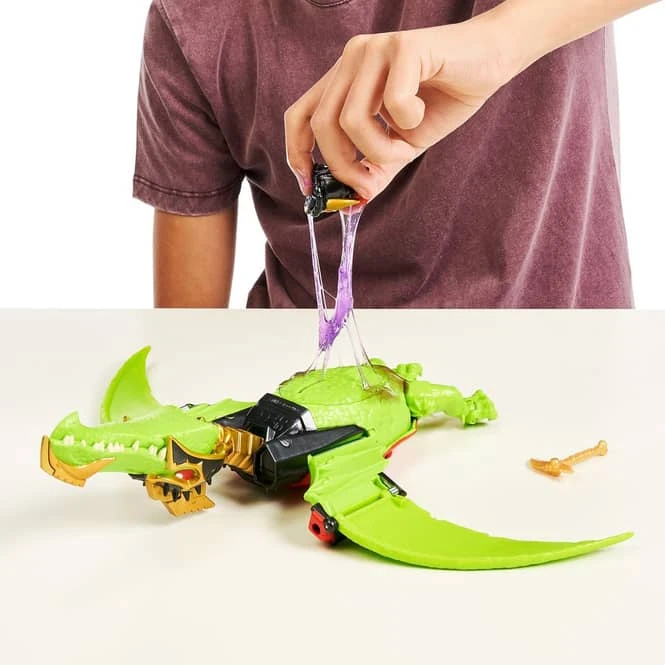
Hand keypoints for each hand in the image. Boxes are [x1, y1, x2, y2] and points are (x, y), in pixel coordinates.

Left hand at [284, 17, 513, 200]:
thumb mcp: (402, 145)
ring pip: (350, 120)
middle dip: (344, 166)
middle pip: (321, 125)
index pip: (299, 115)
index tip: (310, 187)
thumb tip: (350, 204)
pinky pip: (392, 104)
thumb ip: (374, 168)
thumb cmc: (444, 99)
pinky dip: (410, 122)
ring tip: (405, 145)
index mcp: (344, 78)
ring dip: (380, 150)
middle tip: (369, 183)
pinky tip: (423, 111)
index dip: (296, 154)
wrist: (492, 59)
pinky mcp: (403, 46)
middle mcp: (352, 58)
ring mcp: (375, 49)